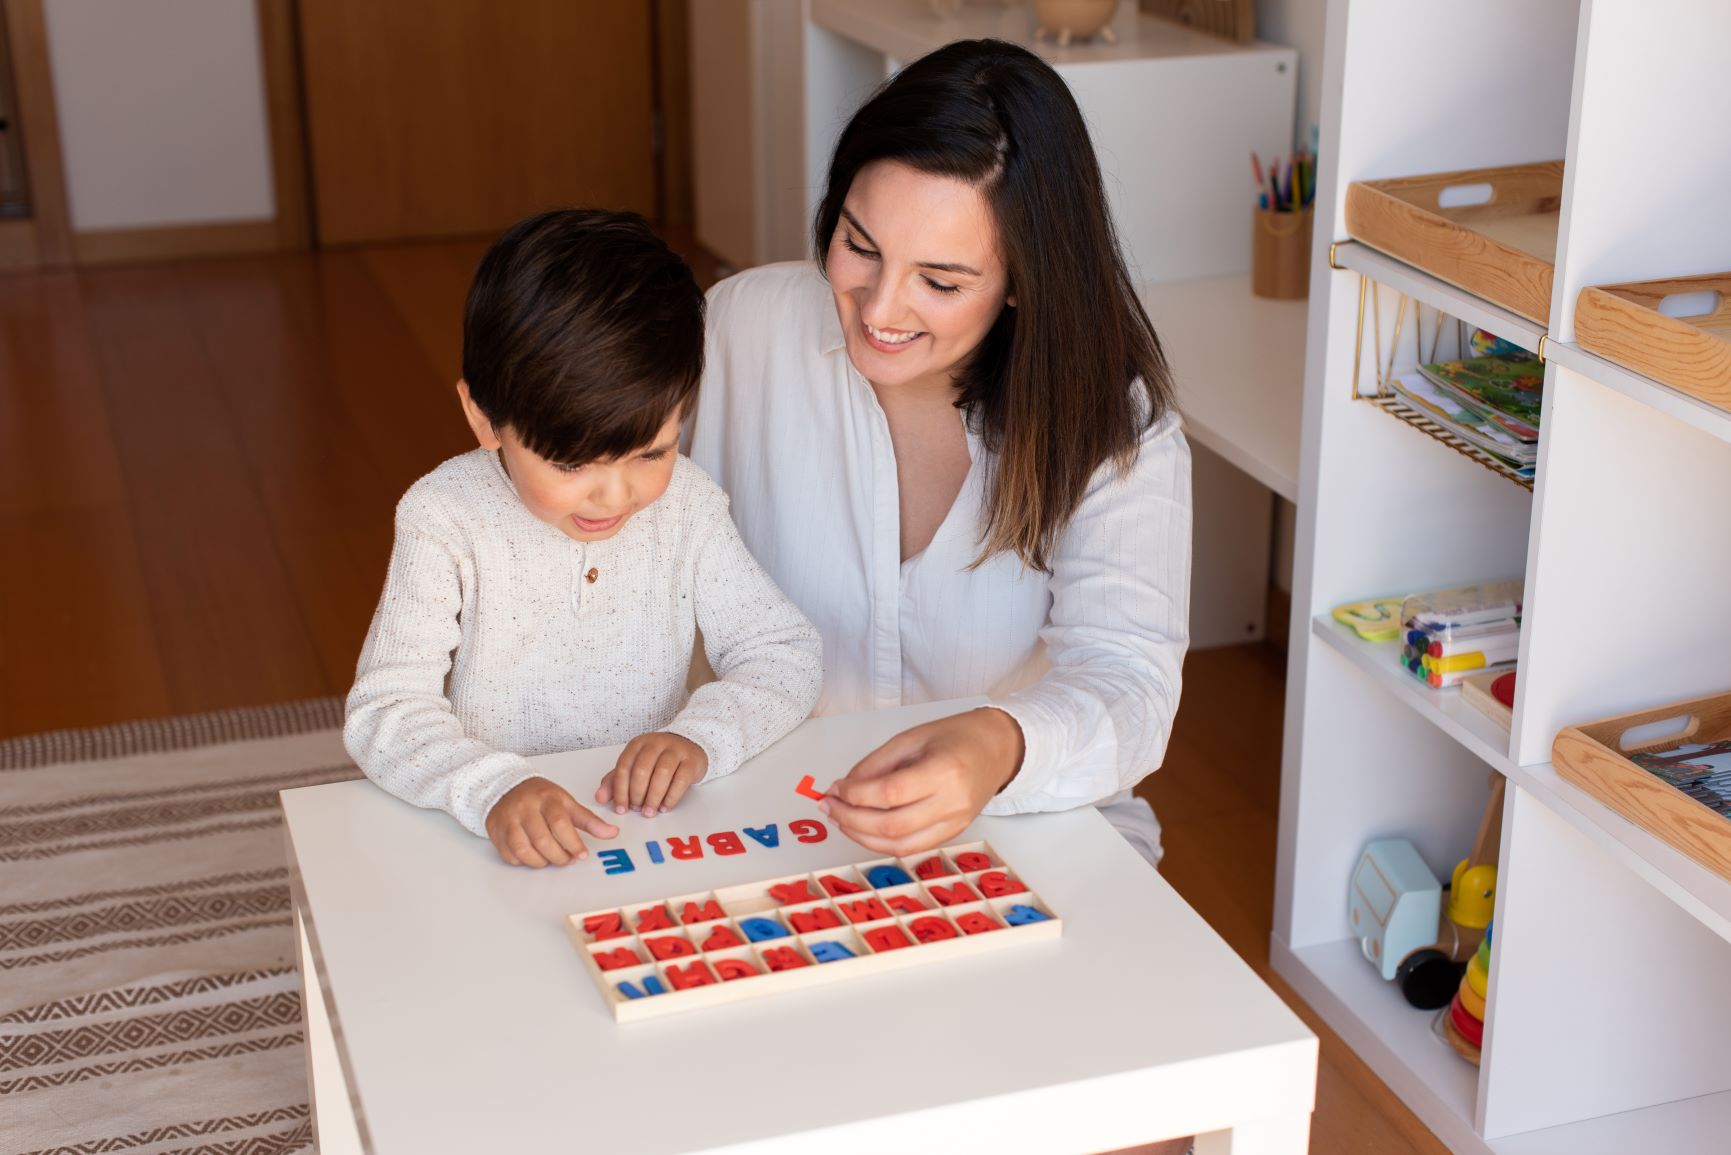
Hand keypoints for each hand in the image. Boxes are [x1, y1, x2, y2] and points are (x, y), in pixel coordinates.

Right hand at [485, 778, 619, 867]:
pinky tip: (534, 856)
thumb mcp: (566, 802)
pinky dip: (524, 862)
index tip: (582, 855)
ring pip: (524, 850)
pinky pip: (510, 855)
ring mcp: (508, 820)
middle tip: (568, 859)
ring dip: (541, 862)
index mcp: (547, 798)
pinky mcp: (496, 832)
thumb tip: (612, 833)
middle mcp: (526, 808)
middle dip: (559, 856)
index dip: (573, 843)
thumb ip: (589, 820)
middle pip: (543, 840)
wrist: (506, 787)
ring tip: (551, 859)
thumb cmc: (540, 797)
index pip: (560, 824)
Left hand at [595, 732, 707, 816]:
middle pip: (642, 770)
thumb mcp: (634, 766)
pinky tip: (665, 807)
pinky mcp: (691, 760)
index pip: (624, 767)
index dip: (620, 790)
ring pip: (662, 774)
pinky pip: (681, 780)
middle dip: (637, 794)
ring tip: (650, 811)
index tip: (621, 809)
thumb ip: (615, 781)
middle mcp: (656, 744)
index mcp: (638, 745)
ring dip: (654, 797)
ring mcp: (675, 750)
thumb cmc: (658, 760)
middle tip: (637, 810)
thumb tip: (600, 798)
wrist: (689, 746)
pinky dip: (671, 797)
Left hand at [822, 708, 1024, 854]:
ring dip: (862, 836)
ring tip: (841, 820)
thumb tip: (842, 789)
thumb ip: (875, 765)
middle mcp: (952, 803)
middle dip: (851, 819)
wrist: (996, 749)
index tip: (836, 788)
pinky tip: (864, 829)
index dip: (856, 795)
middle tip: (829, 806)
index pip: (891, 793)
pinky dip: (882, 843)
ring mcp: (955, 824)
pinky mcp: (953, 834)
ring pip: (899, 846)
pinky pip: (912, 848)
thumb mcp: (910, 738)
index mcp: (944, 771)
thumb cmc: (955, 737)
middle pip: (892, 826)